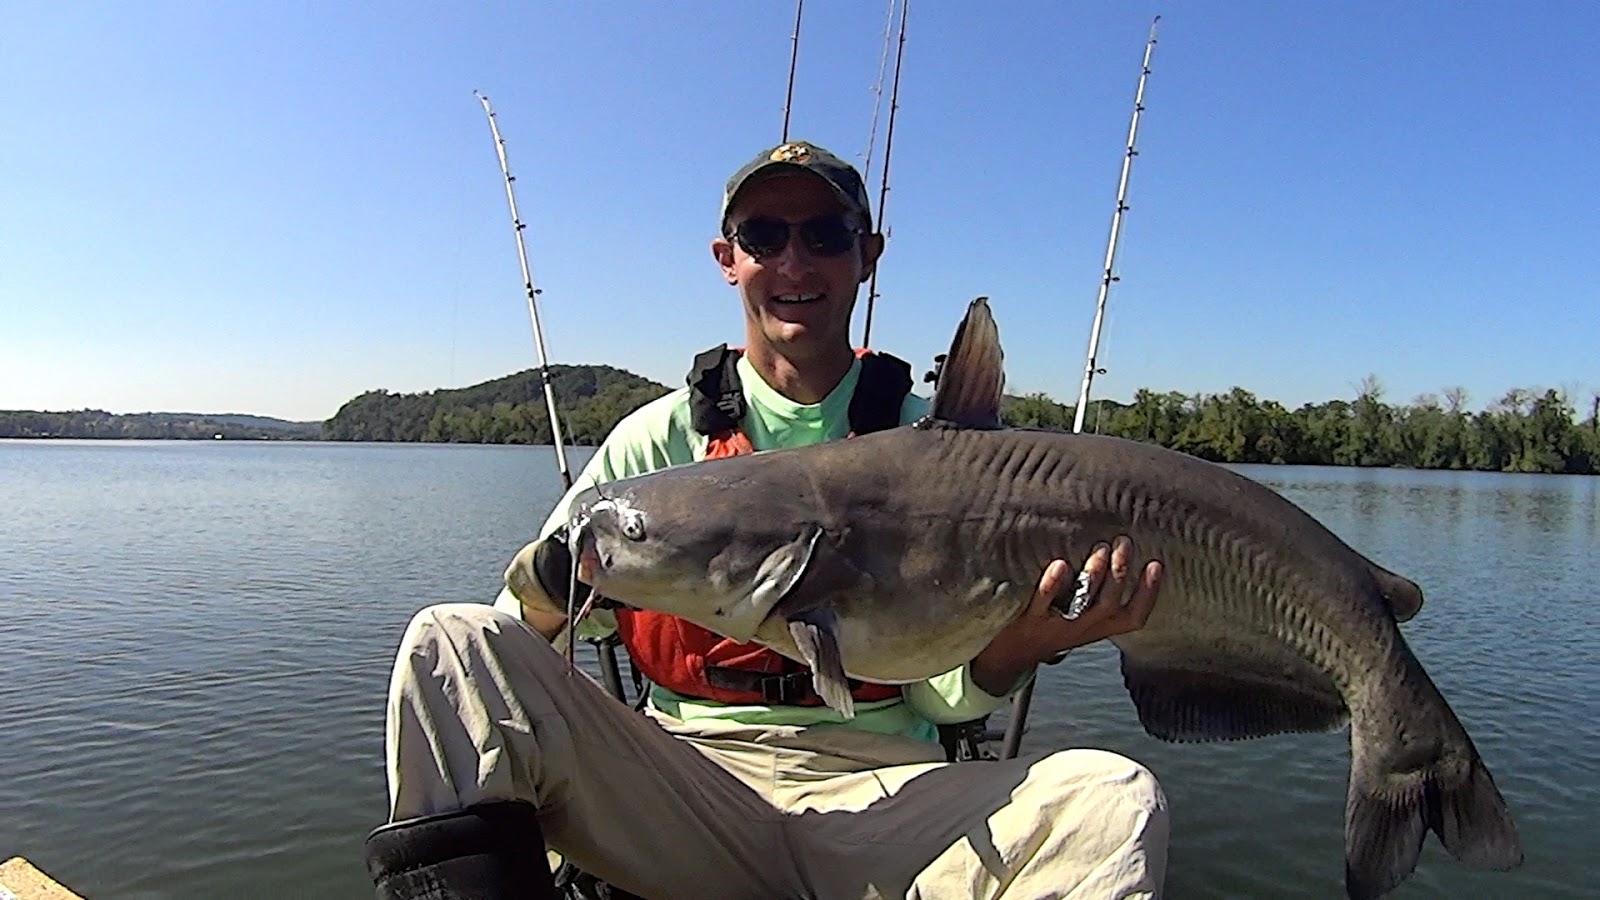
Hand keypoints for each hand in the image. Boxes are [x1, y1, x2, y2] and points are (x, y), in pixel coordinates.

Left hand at [969, 536, 1161, 695]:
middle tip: (1123, 542)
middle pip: (1110, 604)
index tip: (1156, 563)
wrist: (1006, 655)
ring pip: (1084, 604)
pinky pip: (1043, 602)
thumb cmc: (1047, 624)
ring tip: (1100, 548)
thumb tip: (1111, 549)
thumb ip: (1095, 592)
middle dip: (1121, 572)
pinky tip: (1061, 563)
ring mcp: (1056, 626)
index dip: (1149, 593)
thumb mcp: (1078, 614)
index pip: (1133, 617)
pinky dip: (1053, 584)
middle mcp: (1081, 629)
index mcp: (1097, 628)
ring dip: (1096, 575)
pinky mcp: (1030, 620)